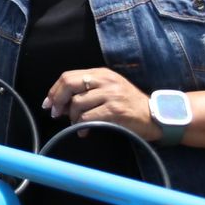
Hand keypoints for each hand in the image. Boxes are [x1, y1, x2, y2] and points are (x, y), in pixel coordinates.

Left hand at [42, 70, 156, 139]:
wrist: (156, 116)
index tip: (48, 103)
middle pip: (69, 84)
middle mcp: (105, 80)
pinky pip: (89, 117)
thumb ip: (87, 92)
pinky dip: (82, 126)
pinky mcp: (115, 109)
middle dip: (57, 100)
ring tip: (77, 124)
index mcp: (101, 73)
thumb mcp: (109, 90)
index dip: (54, 90)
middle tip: (55, 113)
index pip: (68, 76)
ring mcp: (111, 94)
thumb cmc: (130, 105)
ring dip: (72, 117)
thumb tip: (60, 104)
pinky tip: (84, 131)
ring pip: (77, 103)